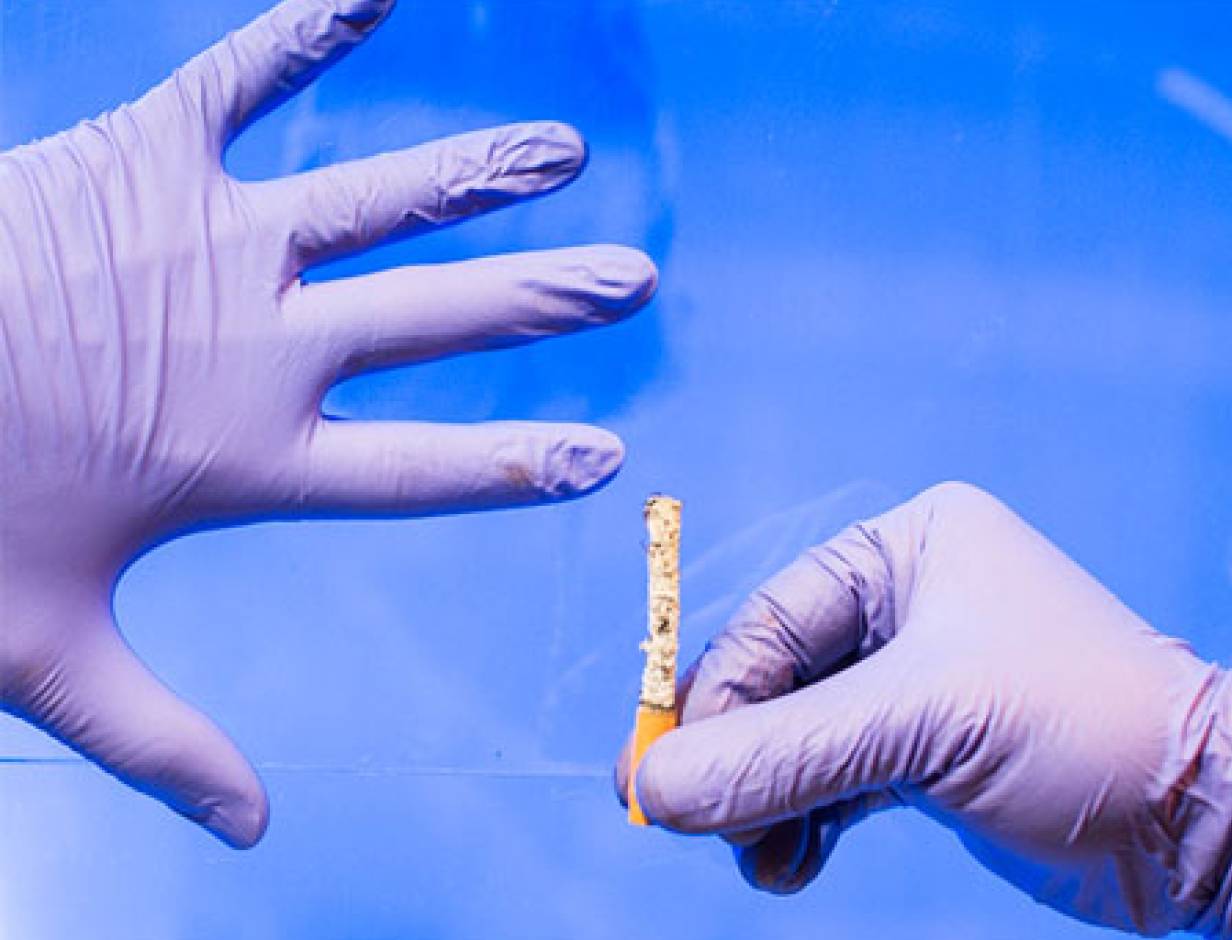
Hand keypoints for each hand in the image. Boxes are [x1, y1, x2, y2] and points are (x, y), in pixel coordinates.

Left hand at [0, 0, 655, 846]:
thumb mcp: (47, 655)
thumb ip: (162, 742)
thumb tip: (254, 836)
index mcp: (253, 457)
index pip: (427, 469)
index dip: (520, 463)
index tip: (603, 457)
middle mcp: (265, 343)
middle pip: (441, 323)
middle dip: (546, 300)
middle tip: (636, 280)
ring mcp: (216, 241)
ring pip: (385, 202)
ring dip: (481, 176)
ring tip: (561, 151)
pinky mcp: (147, 157)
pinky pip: (248, 77)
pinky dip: (316, 31)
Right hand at [624, 484, 1231, 938]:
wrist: (1206, 819)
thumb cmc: (1083, 730)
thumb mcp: (923, 729)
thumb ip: (781, 756)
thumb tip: (650, 788)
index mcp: (914, 548)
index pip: (775, 618)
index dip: (713, 698)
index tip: (662, 775)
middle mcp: (914, 603)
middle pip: (778, 680)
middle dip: (739, 758)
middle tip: (692, 825)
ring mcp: (923, 683)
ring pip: (802, 738)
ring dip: (768, 802)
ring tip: (764, 861)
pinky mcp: (934, 755)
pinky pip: (837, 781)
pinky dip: (805, 823)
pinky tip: (789, 865)